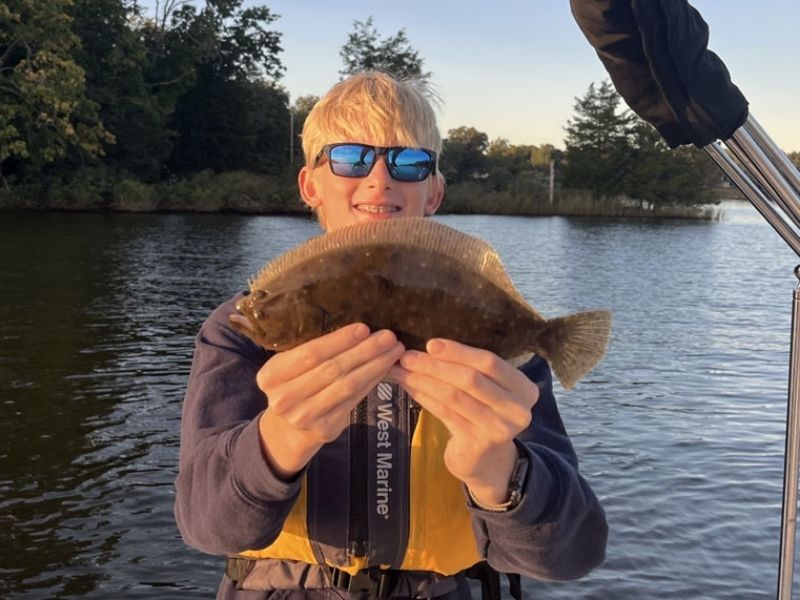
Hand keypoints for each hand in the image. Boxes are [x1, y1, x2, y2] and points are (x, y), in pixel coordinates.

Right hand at [255, 323, 404, 477]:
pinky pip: (354, 400)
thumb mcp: (289, 366)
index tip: (364, 328)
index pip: (310, 353)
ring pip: (347, 386)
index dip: (339, 340)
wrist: (288, 427)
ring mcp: (304, 417)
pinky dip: (372, 381)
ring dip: (375, 365)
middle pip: (332, 369)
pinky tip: (385, 368)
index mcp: (271, 375)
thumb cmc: (294, 384)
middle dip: (365, 351)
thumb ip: (310, 350)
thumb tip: (356, 327)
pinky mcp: (324, 429)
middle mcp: (284, 398)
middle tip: (388, 336)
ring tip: (394, 350)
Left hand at [389, 339, 538, 503]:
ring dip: (424, 381)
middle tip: (407, 357)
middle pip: (471, 379)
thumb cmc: (485, 413)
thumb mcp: (490, 389)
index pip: (490, 363)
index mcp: (524, 388)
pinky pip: (445, 414)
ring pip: (454, 396)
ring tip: (402, 371)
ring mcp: (498, 429)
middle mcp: (517, 409)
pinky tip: (410, 388)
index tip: (430, 344)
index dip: (459, 352)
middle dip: (435, 366)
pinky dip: (425, 397)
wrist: (487, 460)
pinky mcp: (477, 443)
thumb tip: (431, 346)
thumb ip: (472, 369)